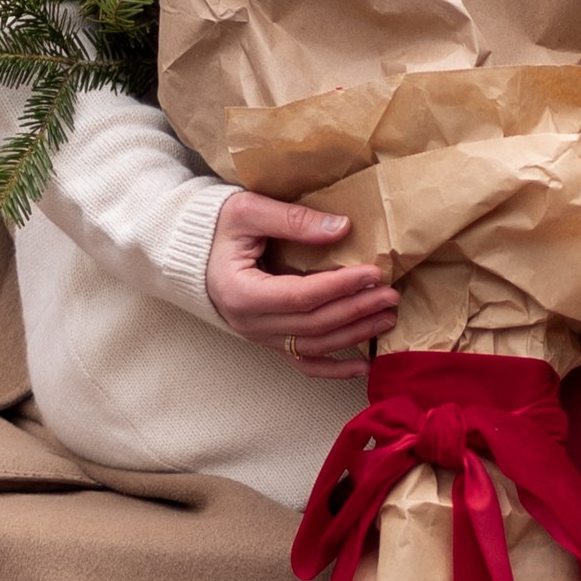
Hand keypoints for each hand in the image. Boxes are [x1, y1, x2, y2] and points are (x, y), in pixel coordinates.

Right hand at [207, 191, 398, 380]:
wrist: (190, 252)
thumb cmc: (216, 227)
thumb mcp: (247, 211)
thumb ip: (293, 219)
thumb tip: (342, 228)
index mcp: (241, 292)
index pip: (301, 295)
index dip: (340, 287)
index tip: (373, 273)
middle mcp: (250, 324)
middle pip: (313, 323)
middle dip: (356, 310)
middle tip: (390, 295)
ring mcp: (259, 337)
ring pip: (314, 345)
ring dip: (354, 335)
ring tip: (387, 317)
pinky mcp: (269, 340)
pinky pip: (304, 361)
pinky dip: (335, 369)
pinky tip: (365, 366)